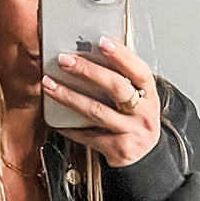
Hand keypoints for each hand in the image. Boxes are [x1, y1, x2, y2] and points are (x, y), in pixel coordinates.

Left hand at [42, 37, 160, 167]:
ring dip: (69, 96)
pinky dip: (70, 126)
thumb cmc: (137, 122)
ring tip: (50, 84)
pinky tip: (55, 118)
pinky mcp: (116, 149)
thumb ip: (123, 80)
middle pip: (115, 88)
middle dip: (87, 71)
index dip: (122, 56)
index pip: (138, 71)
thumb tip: (92, 54)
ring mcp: (129, 132)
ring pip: (96, 111)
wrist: (145, 158)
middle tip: (65, 60)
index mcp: (149, 95)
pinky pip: (88, 135)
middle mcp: (142, 114)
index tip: (103, 42)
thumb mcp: (141, 100)